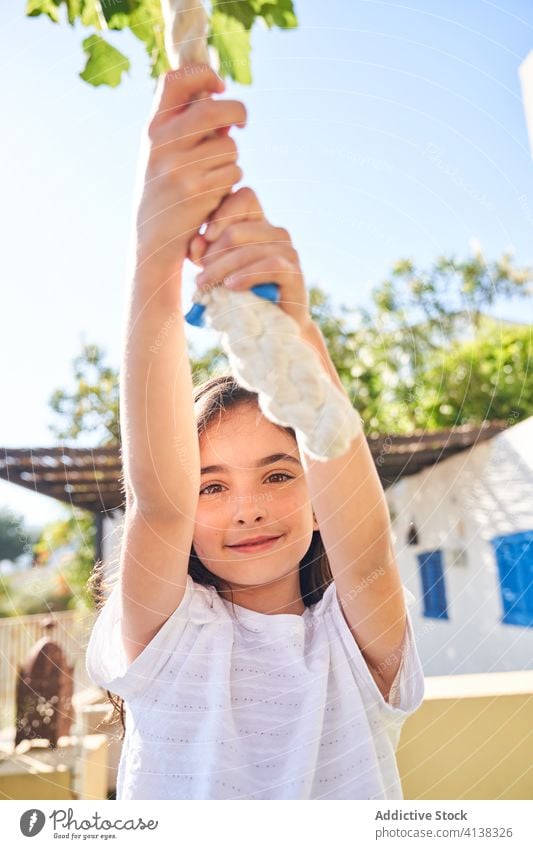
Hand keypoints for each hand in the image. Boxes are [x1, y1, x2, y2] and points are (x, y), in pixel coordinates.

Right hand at [133, 65, 245, 275]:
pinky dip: (231, 181)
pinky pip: (233, 174)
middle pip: (214, 110)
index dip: (203, 74)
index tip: (220, 86)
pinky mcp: (199, 192)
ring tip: (214, 175)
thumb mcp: (163, 154)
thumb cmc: (165, 193)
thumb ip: (186, 128)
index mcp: (154, 129)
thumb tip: (222, 101)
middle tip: (242, 122)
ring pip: (229, 147)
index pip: (176, 80)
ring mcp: (181, 168)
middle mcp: (164, 144)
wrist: (153, 240)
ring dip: (232, 159)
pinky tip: (214, 194)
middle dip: (237, 112)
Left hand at [188, 187, 312, 329]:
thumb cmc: (240, 294)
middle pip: (239, 229)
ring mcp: (287, 251)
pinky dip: (246, 275)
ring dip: (222, 268)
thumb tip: (196, 242)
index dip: (222, 212)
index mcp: (258, 223)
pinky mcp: (294, 273)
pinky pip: (269, 266)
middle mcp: (275, 232)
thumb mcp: (216, 269)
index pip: (244, 196)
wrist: (269, 326)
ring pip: (249, 250)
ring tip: (205, 285)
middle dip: (214, 252)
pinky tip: (230, 286)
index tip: (204, 237)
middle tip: (200, 275)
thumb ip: (204, 252)